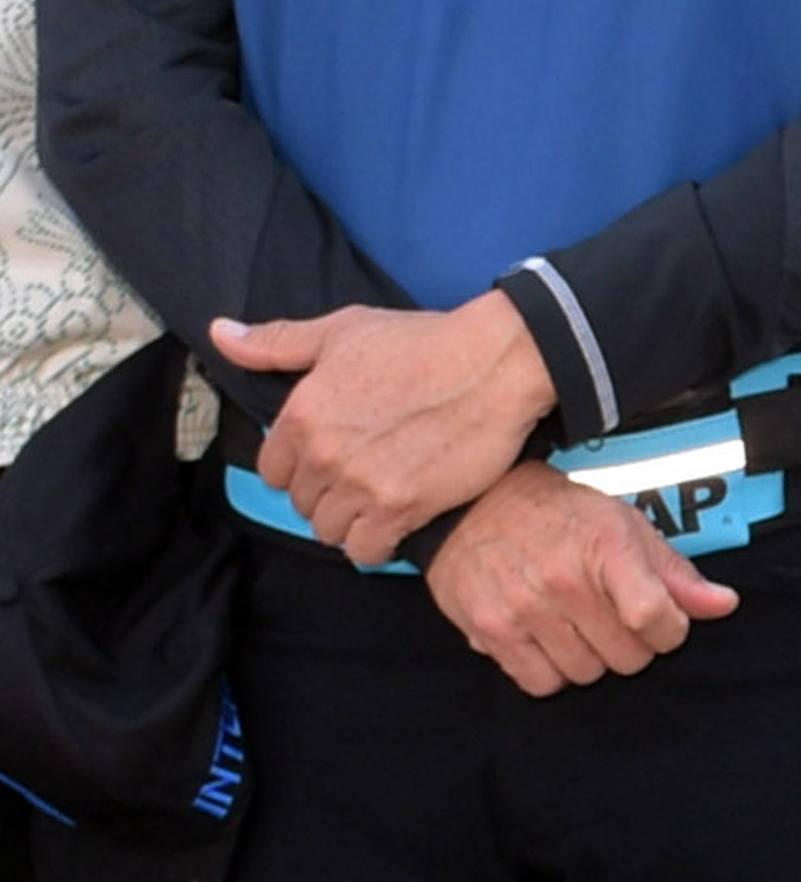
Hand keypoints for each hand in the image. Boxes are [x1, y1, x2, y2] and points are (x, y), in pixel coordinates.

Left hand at [217, 291, 552, 561]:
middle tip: (367, 473)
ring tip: (382, 497)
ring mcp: (359, 484)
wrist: (497, 363)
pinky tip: (397, 519)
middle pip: (303, 503)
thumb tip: (221, 333)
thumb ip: (277, 342)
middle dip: (329, 492)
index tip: (336, 455)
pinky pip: (365, 551)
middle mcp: (322, 454)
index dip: (304, 465)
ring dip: (352, 520)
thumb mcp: (344, 330)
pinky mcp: (399, 507)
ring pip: (329, 530)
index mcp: (301, 415)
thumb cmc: (426, 343)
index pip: (273, 470)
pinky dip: (377, 542)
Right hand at [425, 463, 738, 695]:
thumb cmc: (563, 517)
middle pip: (626, 656)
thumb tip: (724, 606)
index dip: (670, 631)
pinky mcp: (488, 629)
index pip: (655, 618)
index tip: (663, 623)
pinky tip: (548, 639)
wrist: (479, 505)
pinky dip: (551, 671)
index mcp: (607, 547)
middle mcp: (563, 580)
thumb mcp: (627, 528)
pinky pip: (539, 683)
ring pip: (585, 673)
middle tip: (615, 619)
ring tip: (578, 625)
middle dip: (632, 645)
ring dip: (590, 658)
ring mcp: (522, 607)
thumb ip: (676, 574)